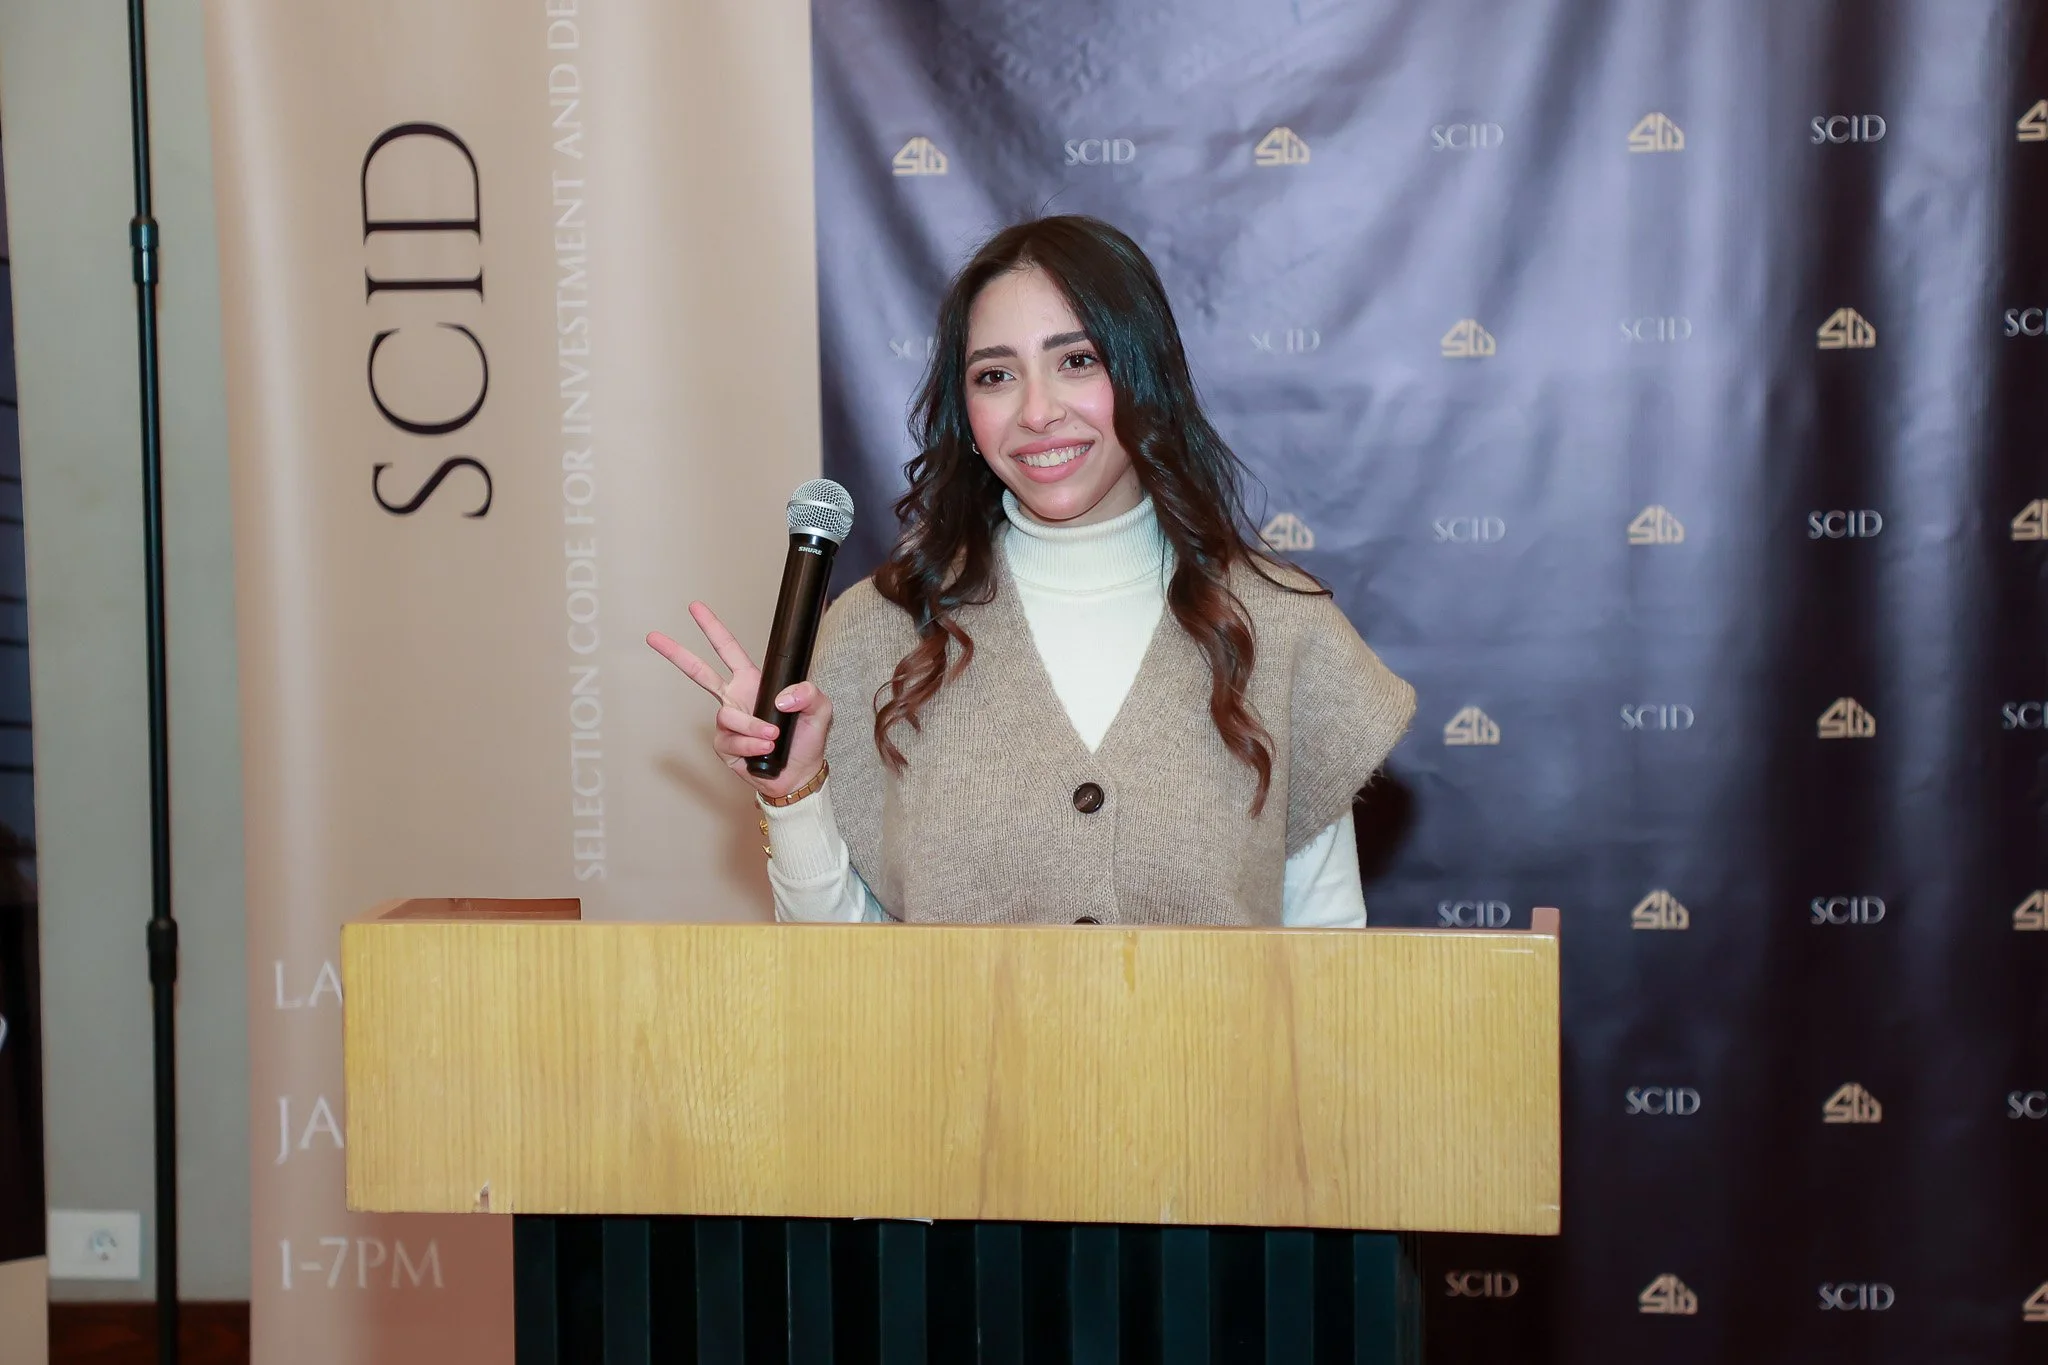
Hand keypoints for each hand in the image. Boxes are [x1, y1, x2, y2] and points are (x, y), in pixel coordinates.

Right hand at [647, 602, 832, 802]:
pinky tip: (765, 748)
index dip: (712, 628)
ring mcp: (728, 724)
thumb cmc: (806, 738)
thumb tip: (781, 696)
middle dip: (676, 654)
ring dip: (752, 727)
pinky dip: (751, 744)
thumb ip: (809, 693)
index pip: (728, 650)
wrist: (799, 774)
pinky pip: (732, 741)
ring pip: (728, 717)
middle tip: (653, 637)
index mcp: (753, 682)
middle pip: (699, 673)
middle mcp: (735, 700)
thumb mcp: (820, 708)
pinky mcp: (725, 747)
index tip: (696, 608)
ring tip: (773, 735)